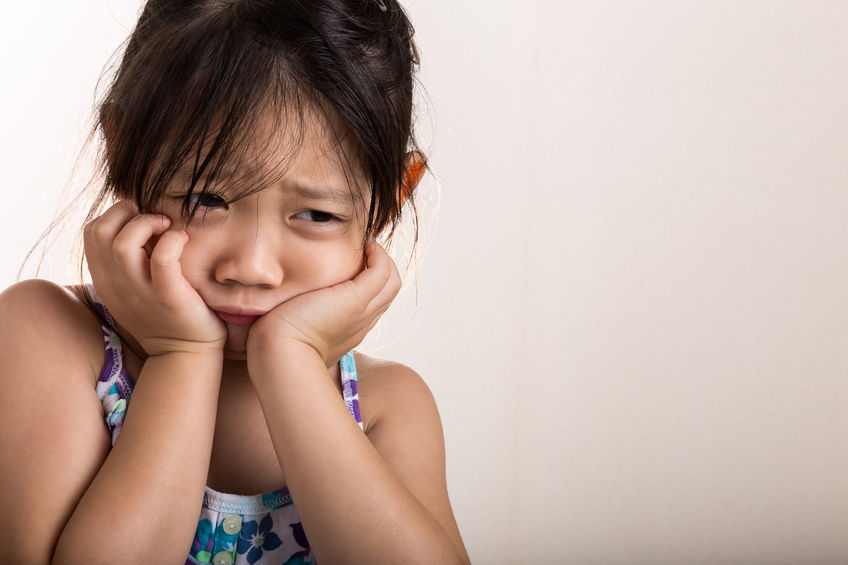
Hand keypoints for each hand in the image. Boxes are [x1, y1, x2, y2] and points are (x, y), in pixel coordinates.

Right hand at [84, 200, 226, 357]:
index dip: (114, 215)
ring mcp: (140, 292)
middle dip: (126, 212)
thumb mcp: (134, 289)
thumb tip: (136, 224)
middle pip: (100, 231)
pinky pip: (163, 258)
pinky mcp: (168, 297)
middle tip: (154, 217)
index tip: (140, 218)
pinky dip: (173, 240)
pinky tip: (183, 239)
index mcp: (106, 280)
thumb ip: (127, 263)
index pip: (91, 233)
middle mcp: (116, 285)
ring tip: (167, 225)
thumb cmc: (166, 314)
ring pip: (123, 243)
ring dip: (147, 223)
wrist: (185, 354)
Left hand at [246, 240, 400, 371]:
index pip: (371, 304)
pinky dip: (378, 255)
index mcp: (349, 331)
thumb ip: (294, 318)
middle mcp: (362, 323)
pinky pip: (382, 271)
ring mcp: (362, 312)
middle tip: (365, 250)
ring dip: (382, 259)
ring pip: (391, 282)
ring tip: (366, 245)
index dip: (368, 283)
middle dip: (380, 268)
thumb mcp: (290, 331)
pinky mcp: (356, 300)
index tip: (353, 266)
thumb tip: (279, 311)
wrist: (280, 354)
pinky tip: (364, 244)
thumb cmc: (276, 346)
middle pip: (388, 292)